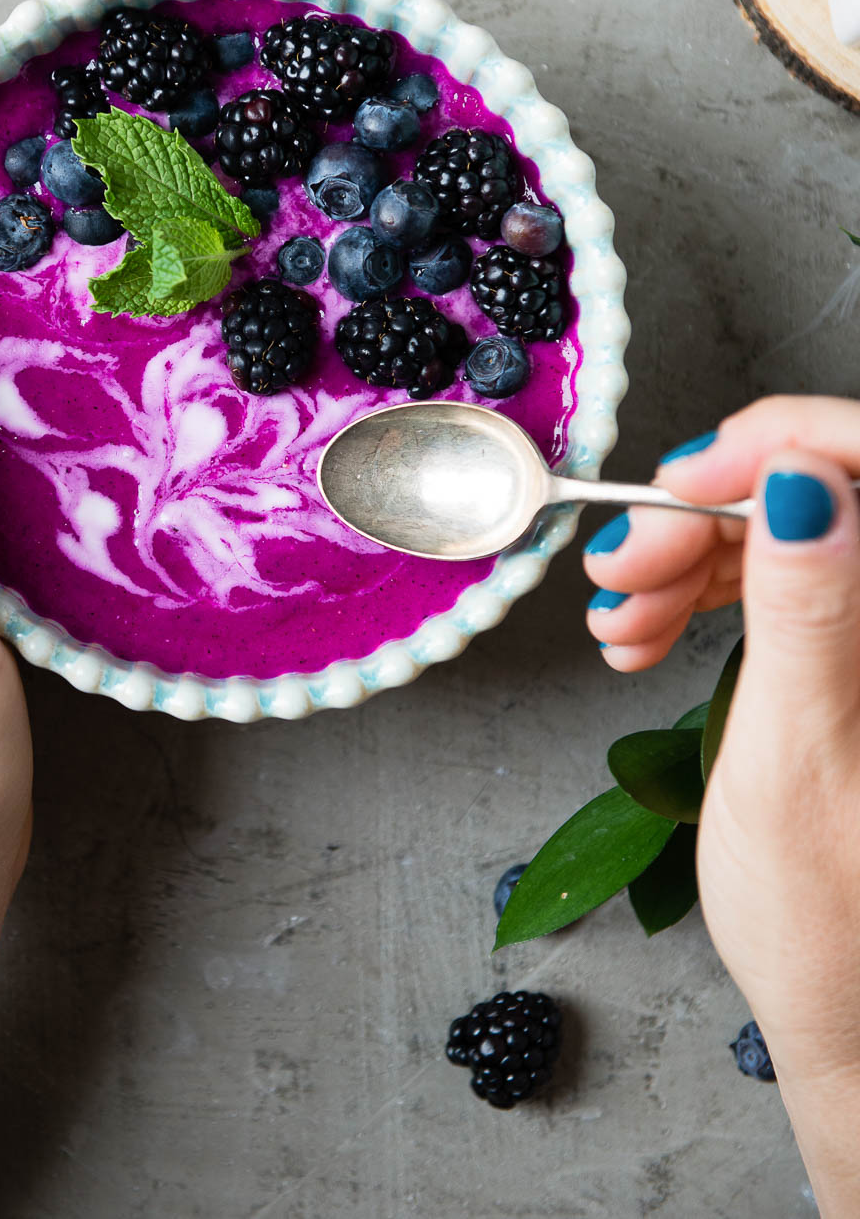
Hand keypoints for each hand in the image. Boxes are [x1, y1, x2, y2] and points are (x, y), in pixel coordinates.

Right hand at [582, 399, 859, 1121]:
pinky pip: (775, 584)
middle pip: (812, 494)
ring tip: (622, 621)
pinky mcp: (847, 655)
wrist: (846, 1014)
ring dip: (687, 560)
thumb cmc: (829, 916)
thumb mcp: (797, 751)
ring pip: (782, 533)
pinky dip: (699, 594)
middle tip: (623, 569)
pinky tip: (646, 631)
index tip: (681, 481)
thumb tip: (800, 478)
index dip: (773, 446)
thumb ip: (806, 608)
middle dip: (704, 515)